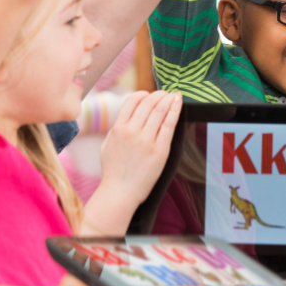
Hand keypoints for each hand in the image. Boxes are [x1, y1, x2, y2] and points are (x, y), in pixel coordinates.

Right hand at [82, 91, 181, 234]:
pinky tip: (178, 103)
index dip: (143, 94)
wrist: (119, 192)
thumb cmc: (113, 172)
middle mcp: (132, 131)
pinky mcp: (160, 150)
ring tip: (174, 95)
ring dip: (168, 99)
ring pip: (160, 111)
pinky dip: (175, 110)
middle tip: (165, 93)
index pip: (132, 101)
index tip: (149, 94)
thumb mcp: (107, 145)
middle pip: (148, 103)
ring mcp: (146, 140)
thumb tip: (127, 117)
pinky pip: (169, 125)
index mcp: (118, 128)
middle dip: (159, 95)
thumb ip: (116, 129)